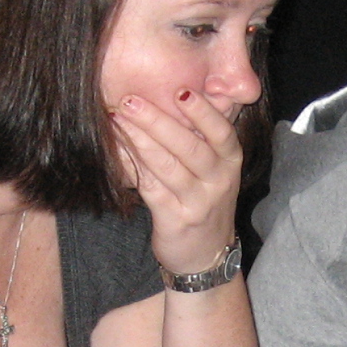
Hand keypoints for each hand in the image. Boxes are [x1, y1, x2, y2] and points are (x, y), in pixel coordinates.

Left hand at [109, 88, 243, 281]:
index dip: (202, 112)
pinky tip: (116, 150)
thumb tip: (177, 93)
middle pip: (188, 146)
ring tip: (118, 119)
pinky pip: (150, 187)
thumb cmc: (204, 201)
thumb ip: (202, 136)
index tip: (181, 91)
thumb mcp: (215, 169)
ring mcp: (198, 202)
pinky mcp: (176, 219)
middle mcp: (218, 181)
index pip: (221, 132)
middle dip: (157, 121)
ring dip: (139, 140)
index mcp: (230, 161)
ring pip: (167, 166)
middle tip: (131, 100)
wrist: (205, 255)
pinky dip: (131, 166)